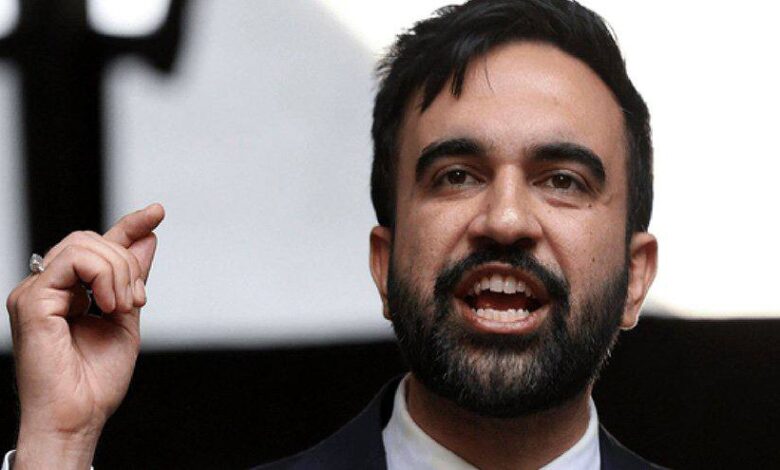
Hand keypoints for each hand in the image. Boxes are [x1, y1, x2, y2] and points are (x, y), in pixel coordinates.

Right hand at [6, 204, 164, 468]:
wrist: (80, 414)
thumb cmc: (96, 379)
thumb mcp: (126, 317)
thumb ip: (133, 278)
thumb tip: (147, 238)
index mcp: (70, 292)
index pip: (98, 247)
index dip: (129, 226)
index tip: (157, 212)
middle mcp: (49, 288)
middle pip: (94, 240)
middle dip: (128, 263)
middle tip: (137, 301)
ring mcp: (37, 292)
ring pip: (85, 245)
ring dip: (118, 272)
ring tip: (123, 307)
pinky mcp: (32, 299)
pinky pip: (74, 261)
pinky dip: (103, 277)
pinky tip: (110, 305)